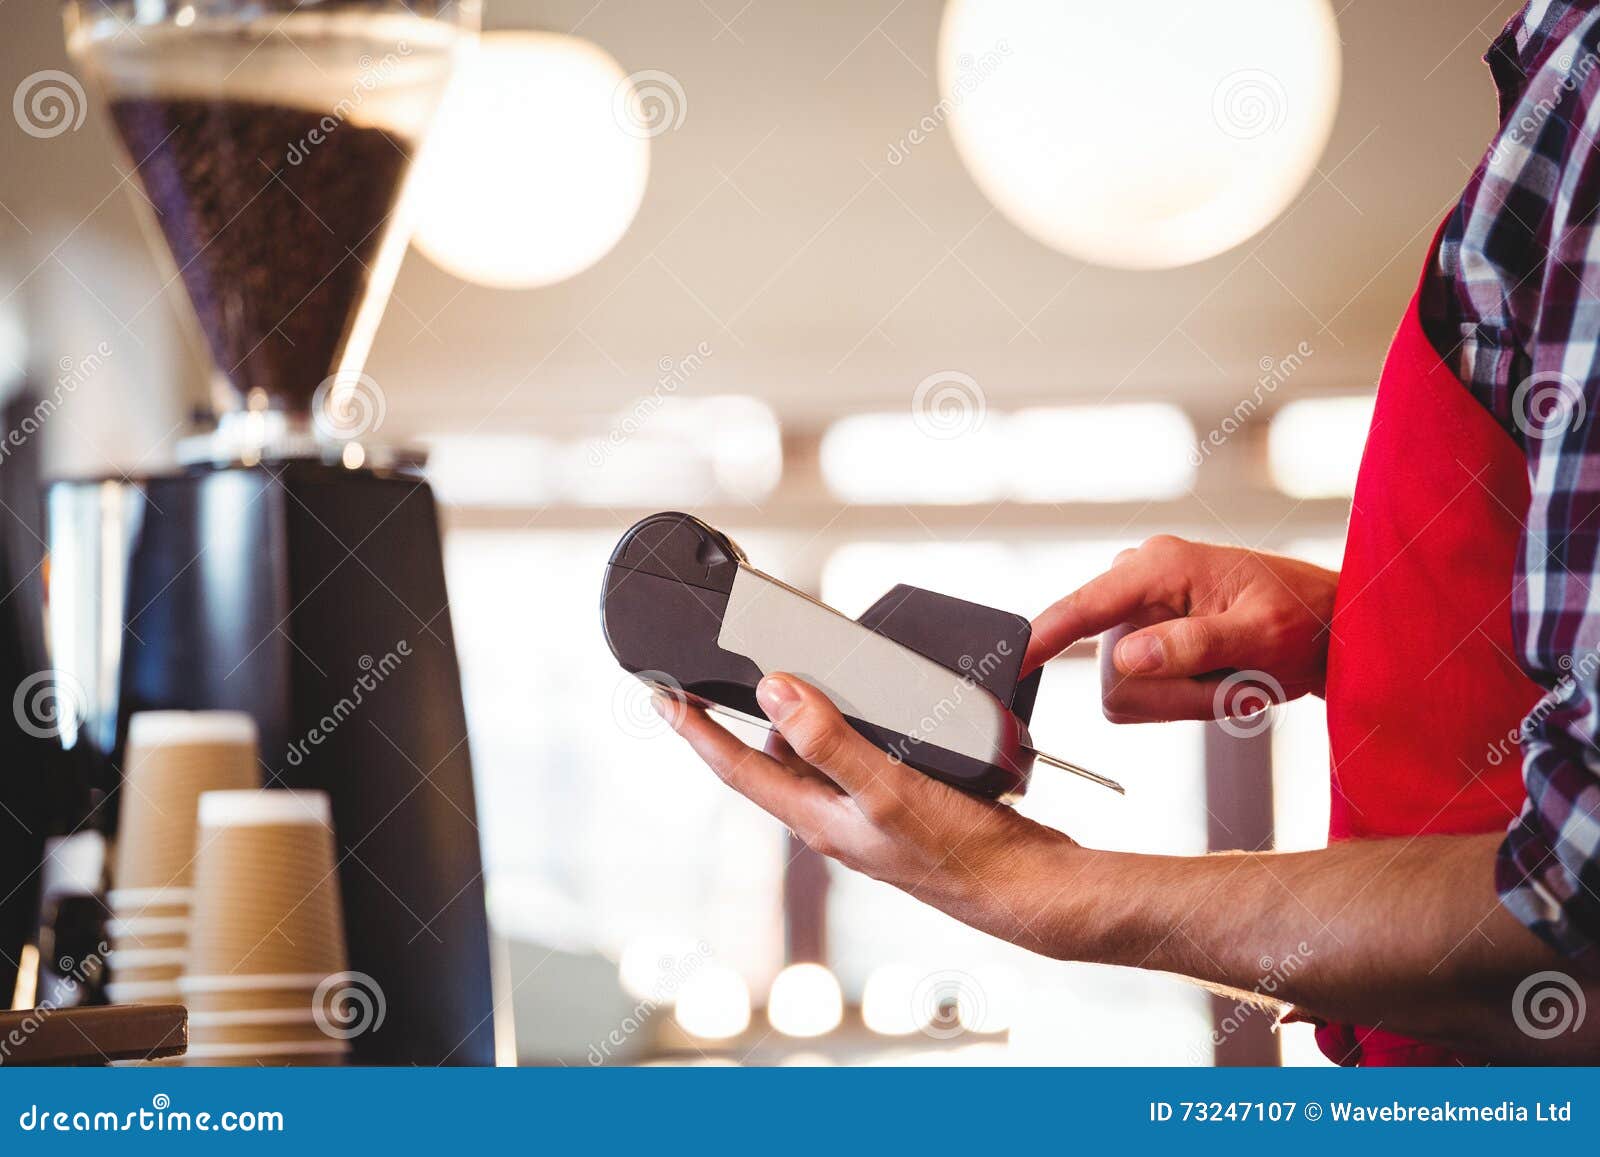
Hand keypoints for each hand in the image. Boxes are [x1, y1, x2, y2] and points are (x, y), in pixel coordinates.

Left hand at [659, 673, 1080, 954]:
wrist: (1029, 887)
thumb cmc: (961, 855)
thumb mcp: (887, 790)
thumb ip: (829, 742)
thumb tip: (773, 693)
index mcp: (816, 819)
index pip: (736, 767)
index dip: (694, 731)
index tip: (661, 696)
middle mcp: (835, 817)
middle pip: (776, 755)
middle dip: (760, 710)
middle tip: (749, 660)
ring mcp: (869, 812)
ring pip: (823, 752)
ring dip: (816, 712)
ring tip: (820, 671)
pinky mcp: (904, 802)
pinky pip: (863, 755)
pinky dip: (860, 724)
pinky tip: (883, 704)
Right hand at [1025, 535, 1337, 722]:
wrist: (1329, 628)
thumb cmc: (1303, 618)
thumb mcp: (1259, 634)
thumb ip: (1193, 646)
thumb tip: (1126, 657)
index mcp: (1160, 566)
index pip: (1083, 606)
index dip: (1043, 637)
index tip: (1010, 662)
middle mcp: (1139, 582)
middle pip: (1113, 674)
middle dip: (1176, 698)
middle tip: (1236, 691)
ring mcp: (1139, 612)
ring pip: (1126, 692)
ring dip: (1186, 702)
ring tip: (1235, 682)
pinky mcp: (1145, 638)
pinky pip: (1139, 694)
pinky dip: (1184, 701)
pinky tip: (1220, 682)